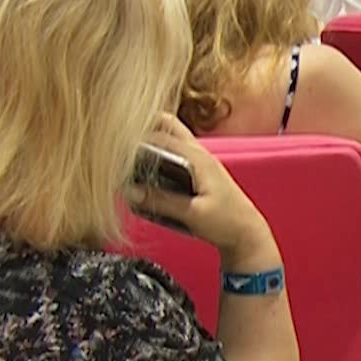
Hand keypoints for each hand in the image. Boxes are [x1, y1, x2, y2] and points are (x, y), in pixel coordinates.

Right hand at [129, 114, 275, 264]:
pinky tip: (142, 171)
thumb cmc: (227, 221)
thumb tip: (130, 191)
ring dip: (149, 142)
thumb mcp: (193, 213)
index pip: (162, 134)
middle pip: (166, 126)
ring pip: (168, 140)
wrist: (247, 233)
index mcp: (198, 158)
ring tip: (124, 156)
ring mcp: (197, 162)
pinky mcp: (195, 173)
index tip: (113, 143)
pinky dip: (156, 156)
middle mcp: (198, 154)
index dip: (136, 136)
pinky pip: (172, 156)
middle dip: (142, 128)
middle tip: (117, 144)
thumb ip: (161, 201)